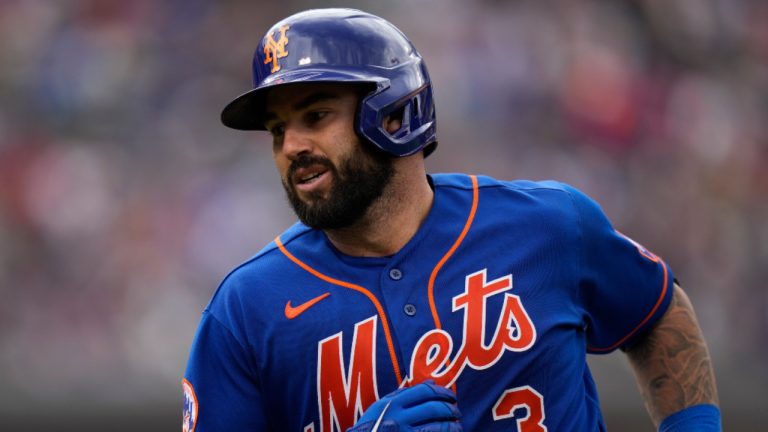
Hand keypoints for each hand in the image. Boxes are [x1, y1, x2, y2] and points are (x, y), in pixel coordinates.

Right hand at [346, 381, 461, 431]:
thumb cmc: (371, 428)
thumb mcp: (381, 408)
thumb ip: (403, 394)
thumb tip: (431, 383)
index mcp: (391, 404)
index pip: (424, 391)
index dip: (442, 392)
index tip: (451, 396)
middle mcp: (398, 418)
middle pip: (433, 408)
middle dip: (450, 409)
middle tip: (457, 412)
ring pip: (437, 427)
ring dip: (452, 426)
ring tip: (457, 425)